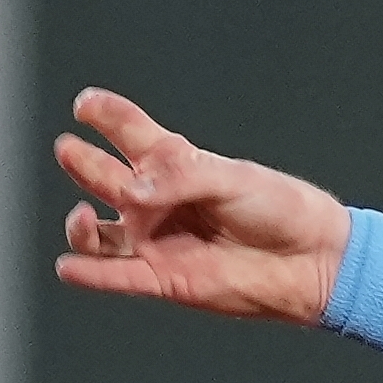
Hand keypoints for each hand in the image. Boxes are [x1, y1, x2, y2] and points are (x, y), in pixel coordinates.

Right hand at [53, 88, 352, 323]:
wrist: (313, 261)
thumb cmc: (281, 210)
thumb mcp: (234, 180)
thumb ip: (181, 180)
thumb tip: (132, 192)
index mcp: (176, 164)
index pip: (129, 131)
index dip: (105, 114)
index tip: (85, 104)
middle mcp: (157, 201)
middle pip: (104, 176)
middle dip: (83, 161)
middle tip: (70, 149)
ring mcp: (156, 240)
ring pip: (99, 234)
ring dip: (81, 225)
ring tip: (84, 215)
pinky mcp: (164, 278)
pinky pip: (116, 277)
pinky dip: (90, 275)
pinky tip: (69, 267)